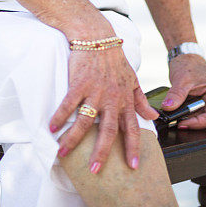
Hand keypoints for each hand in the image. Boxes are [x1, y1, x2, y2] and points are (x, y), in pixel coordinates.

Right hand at [48, 46, 158, 172]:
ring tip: (63, 153)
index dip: (133, 147)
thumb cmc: (114, 59)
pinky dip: (60, 116)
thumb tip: (153, 116)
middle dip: (102, 152)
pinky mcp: (79, 82)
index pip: (132, 127)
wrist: (97, 36)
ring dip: (73, 139)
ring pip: (85, 120)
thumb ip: (141, 100)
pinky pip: (68, 103)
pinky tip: (52, 128)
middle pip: (108, 130)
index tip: (133, 166)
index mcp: (124, 99)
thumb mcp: (132, 79)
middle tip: (95, 170)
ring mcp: (94, 90)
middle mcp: (111, 98)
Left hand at [160, 55, 205, 129]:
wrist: (186, 56)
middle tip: (175, 122)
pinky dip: (186, 113)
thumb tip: (168, 108)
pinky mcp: (202, 101)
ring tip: (174, 117)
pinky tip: (177, 113)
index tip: (182, 123)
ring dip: (188, 118)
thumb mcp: (181, 79)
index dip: (197, 123)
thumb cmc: (189, 63)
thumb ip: (176, 95)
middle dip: (191, 121)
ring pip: (199, 116)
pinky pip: (195, 112)